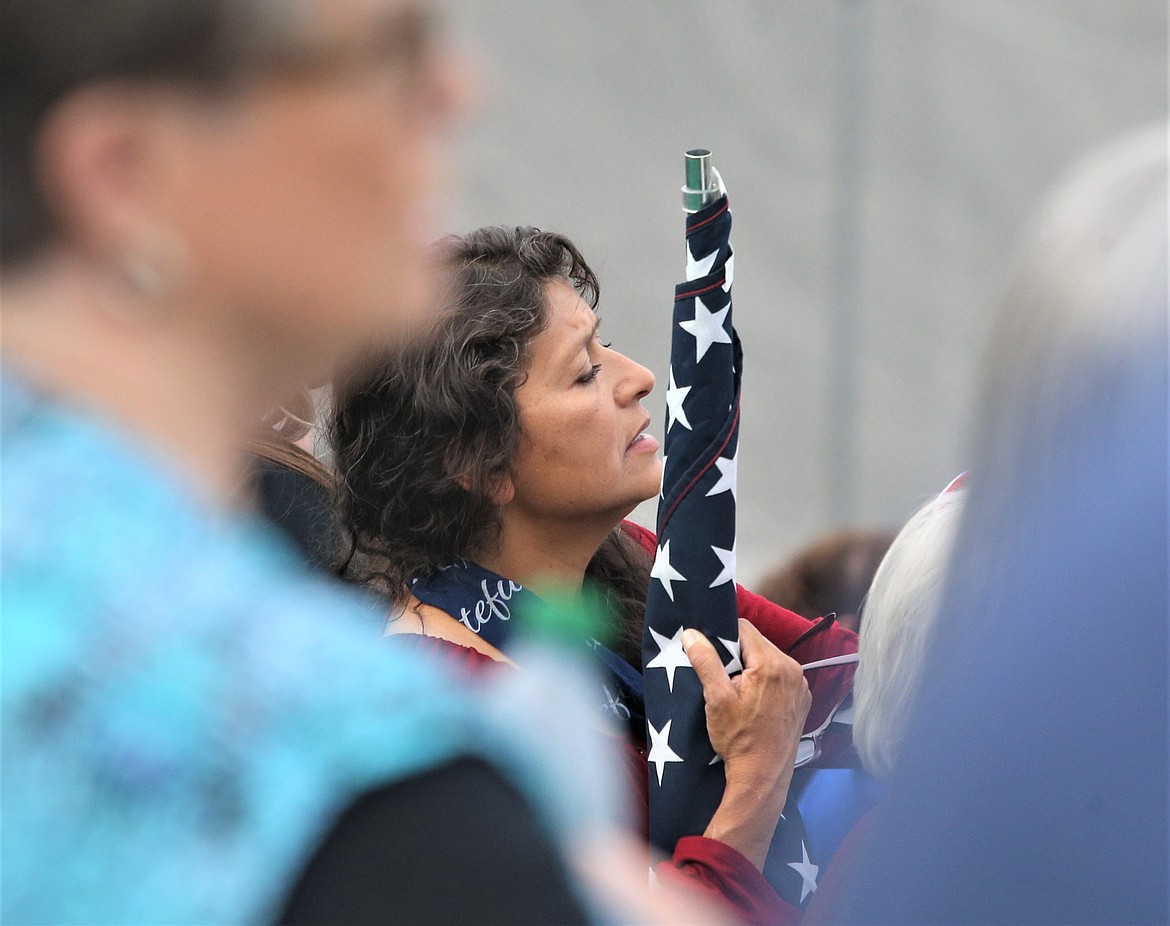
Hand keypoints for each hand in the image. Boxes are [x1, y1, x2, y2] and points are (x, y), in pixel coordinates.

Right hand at [683, 618, 810, 869]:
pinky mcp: (802, 698)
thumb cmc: (739, 739)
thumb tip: (692, 634)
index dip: (724, 638)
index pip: (744, 629)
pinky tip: (755, 702)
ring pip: (769, 659)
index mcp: (772, 664)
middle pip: (757, 643)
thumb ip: (706, 661)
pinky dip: (766, 681)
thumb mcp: (717, 699)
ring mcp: (801, 685)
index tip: (713, 656)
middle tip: (724, 680)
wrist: (762, 776)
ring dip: (752, 667)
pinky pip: (781, 676)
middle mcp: (792, 669)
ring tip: (739, 694)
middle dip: (738, 655)